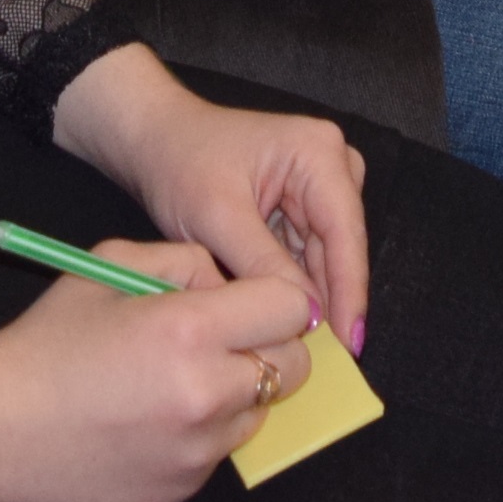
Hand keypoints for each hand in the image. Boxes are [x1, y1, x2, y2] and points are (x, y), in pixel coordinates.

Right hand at [0, 235, 315, 501]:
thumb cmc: (48, 342)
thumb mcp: (110, 265)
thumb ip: (184, 261)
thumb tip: (230, 284)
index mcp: (189, 330)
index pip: (290, 308)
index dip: (279, 299)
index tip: (258, 301)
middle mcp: (205, 394)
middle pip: (292, 367)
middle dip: (270, 346)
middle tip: (228, 339)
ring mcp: (198, 450)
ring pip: (259, 411)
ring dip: (236, 392)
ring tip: (175, 380)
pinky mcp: (184, 488)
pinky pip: (220, 450)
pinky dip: (203, 432)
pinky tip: (152, 417)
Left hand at [50, 45, 370, 354]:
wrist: (151, 141)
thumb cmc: (179, 164)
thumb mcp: (218, 218)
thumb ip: (265, 265)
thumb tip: (308, 317)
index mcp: (318, 154)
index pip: (345, 234)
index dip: (349, 293)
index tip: (351, 346)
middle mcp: (330, 165)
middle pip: (340, 248)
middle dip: (330, 300)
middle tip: (326, 361)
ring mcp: (317, 186)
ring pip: (325, 258)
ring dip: (310, 297)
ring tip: (300, 348)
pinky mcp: (301, 206)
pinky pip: (306, 256)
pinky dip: (293, 286)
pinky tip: (282, 321)